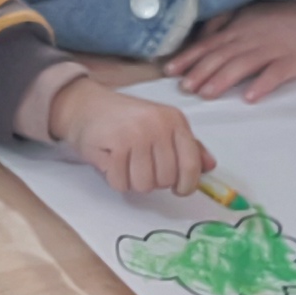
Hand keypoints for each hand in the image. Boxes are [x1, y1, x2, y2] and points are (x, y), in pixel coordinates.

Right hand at [52, 74, 213, 196]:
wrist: (86, 105)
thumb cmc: (125, 119)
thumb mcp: (161, 126)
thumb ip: (187, 147)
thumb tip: (209, 166)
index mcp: (175, 121)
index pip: (191, 165)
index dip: (187, 185)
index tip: (178, 189)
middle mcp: (159, 125)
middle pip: (166, 180)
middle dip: (152, 181)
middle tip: (139, 165)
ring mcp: (137, 134)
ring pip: (144, 185)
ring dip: (132, 182)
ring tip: (125, 163)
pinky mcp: (115, 144)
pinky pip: (121, 183)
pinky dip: (115, 179)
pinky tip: (112, 162)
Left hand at [166, 0, 295, 100]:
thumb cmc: (276, 19)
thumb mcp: (246, 15)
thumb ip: (221, 26)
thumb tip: (197, 38)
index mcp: (237, 31)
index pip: (208, 45)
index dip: (189, 58)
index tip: (169, 71)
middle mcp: (250, 39)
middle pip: (222, 56)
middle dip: (201, 71)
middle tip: (185, 88)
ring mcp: (272, 50)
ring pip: (244, 64)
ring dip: (224, 78)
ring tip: (207, 94)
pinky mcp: (293, 61)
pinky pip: (277, 73)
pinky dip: (263, 84)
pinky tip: (250, 97)